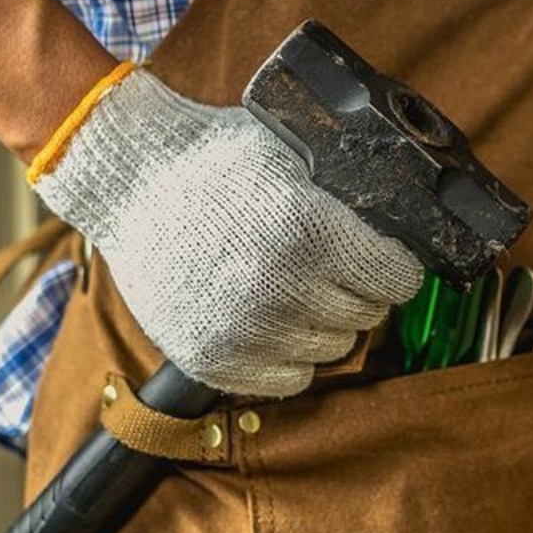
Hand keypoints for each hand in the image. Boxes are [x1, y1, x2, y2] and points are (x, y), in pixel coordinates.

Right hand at [33, 67, 422, 395]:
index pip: (396, 278)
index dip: (398, 267)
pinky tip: (275, 320)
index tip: (390, 262)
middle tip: (340, 272)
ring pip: (333, 350)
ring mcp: (245, 330)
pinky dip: (291, 355)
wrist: (132, 183)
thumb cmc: (214, 159)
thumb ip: (345, 191)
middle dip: (363, 292)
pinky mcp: (214, 360)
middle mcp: (281, 286)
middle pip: (368, 315)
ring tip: (300, 291)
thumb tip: (400, 217)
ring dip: (328, 324)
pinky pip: (290, 379)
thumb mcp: (292, 153)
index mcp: (309, 230)